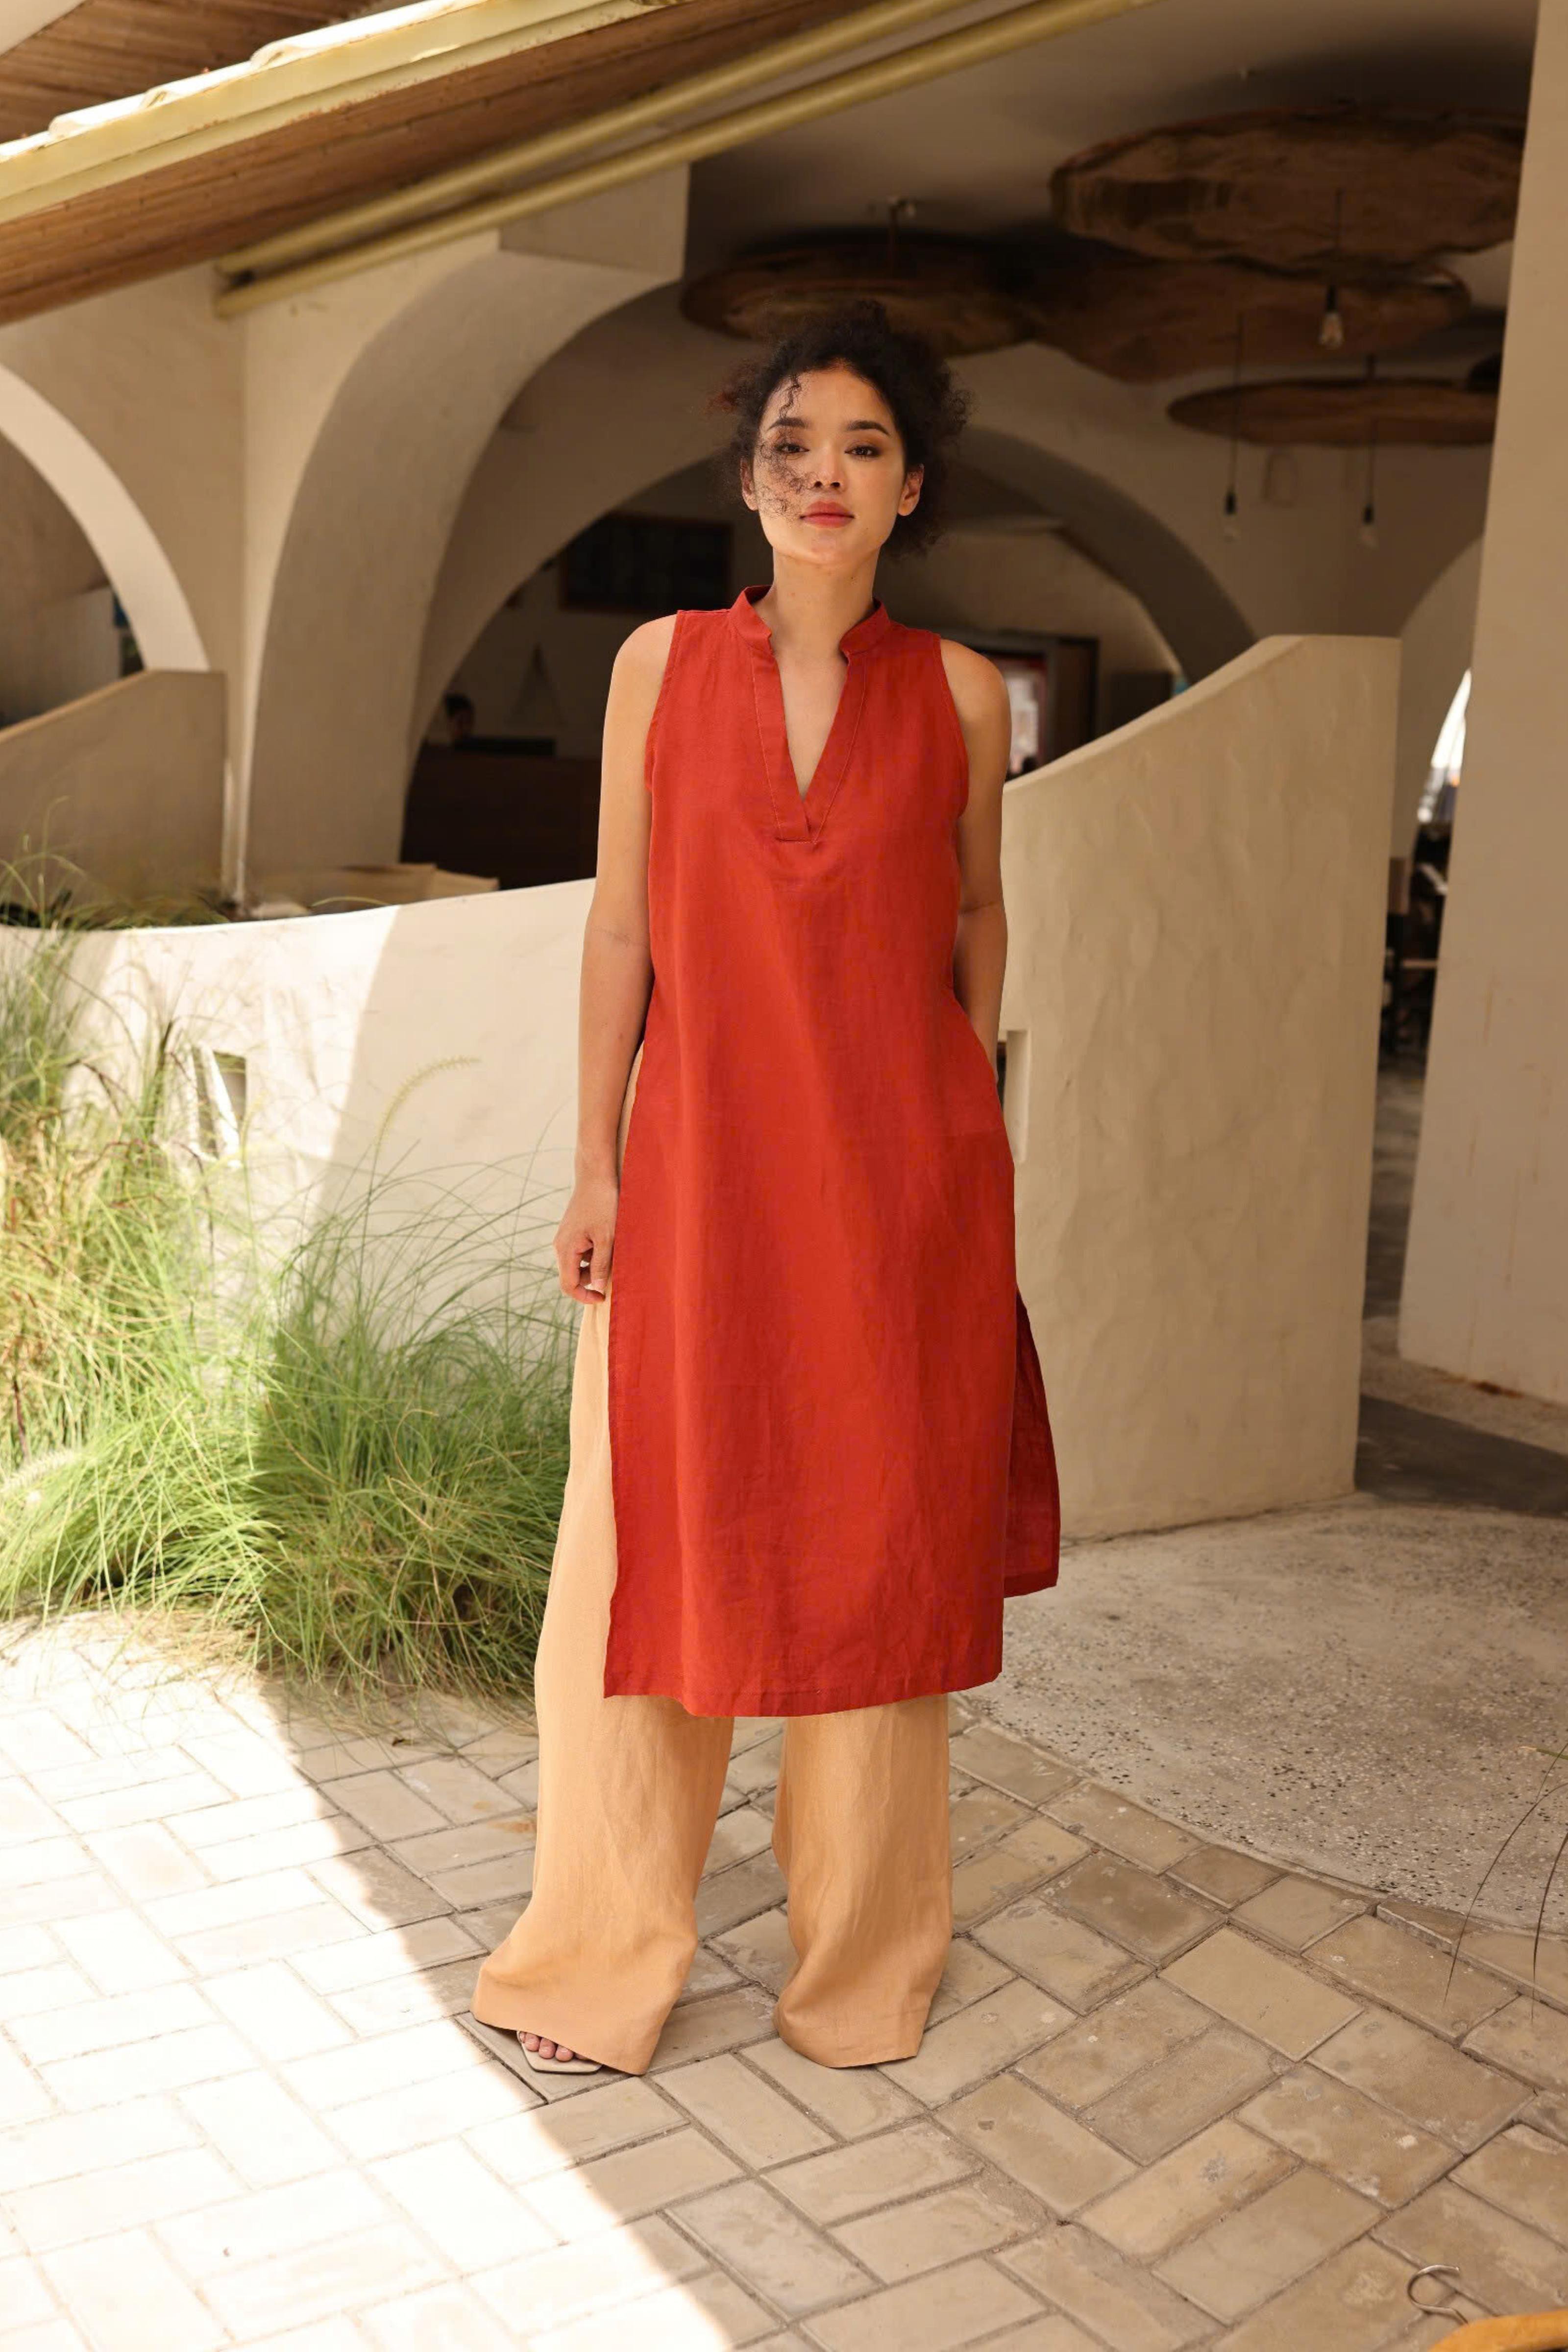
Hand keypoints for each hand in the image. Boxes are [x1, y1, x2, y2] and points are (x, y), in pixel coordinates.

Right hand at [555, 1174, 617, 1303]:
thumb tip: (596, 1287)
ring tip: (613, 1251)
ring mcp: (565, 1239)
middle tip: (614, 1271)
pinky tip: (608, 1241)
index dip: (585, 1296)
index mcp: (565, 1249)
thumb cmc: (603, 1205)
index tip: (603, 1297)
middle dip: (592, 1279)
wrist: (596, 1177)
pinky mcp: (572, 1233)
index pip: (568, 1285)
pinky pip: (580, 1252)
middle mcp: (560, 1246)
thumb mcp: (607, 1237)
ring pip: (578, 1264)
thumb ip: (600, 1264)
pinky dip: (594, 1254)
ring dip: (594, 1265)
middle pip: (572, 1276)